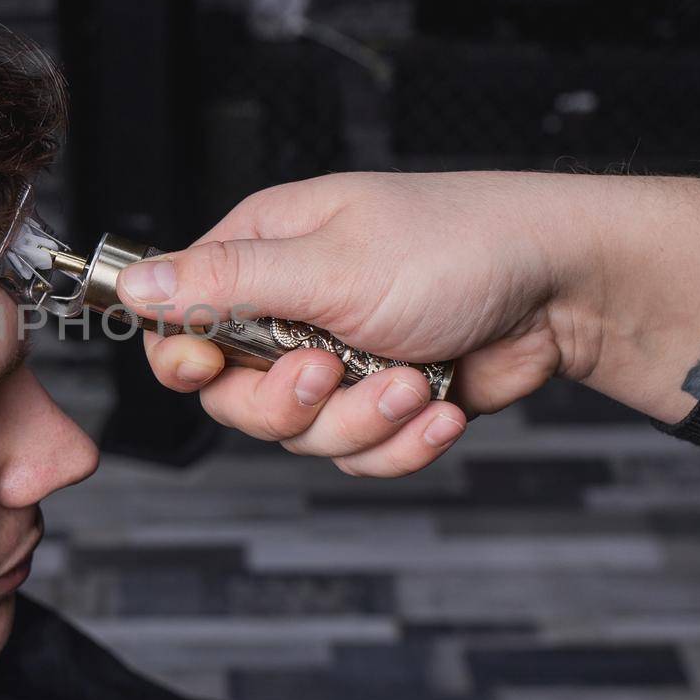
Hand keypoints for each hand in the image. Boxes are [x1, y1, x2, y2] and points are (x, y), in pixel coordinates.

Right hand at [114, 170, 699, 477]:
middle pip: (232, 395)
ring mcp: (339, 359)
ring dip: (361, 419)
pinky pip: (359, 454)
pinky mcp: (383, 402)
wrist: (566, 289)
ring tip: (413, 380)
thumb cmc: (458, 245)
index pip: (178, 319)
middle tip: (327, 373)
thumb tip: (133, 284)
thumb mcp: (328, 262)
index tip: (208, 369)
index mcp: (263, 254)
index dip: (184, 357)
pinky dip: (402, 442)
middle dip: (286, 402)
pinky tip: (439, 405)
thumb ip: (223, 284)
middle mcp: (291, 308)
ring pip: (299, 434)